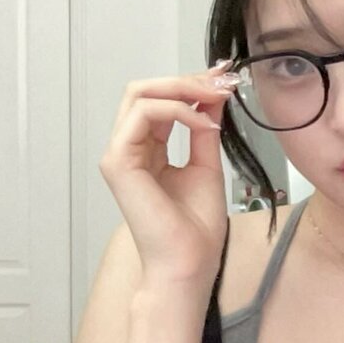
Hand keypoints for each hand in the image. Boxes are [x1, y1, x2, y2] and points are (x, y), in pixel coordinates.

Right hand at [99, 60, 239, 286]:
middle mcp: (128, 148)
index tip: (225, 79)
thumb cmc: (196, 230)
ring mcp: (119, 154)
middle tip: (222, 81)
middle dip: (186, 80)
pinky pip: (144, 114)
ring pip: (140, 94)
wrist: (189, 263)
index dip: (191, 85)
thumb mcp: (207, 165)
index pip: (160, 101)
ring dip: (182, 89)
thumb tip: (213, 93)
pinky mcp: (118, 161)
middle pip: (145, 90)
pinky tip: (203, 124)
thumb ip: (204, 128)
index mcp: (147, 150)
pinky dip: (177, 111)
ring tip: (215, 97)